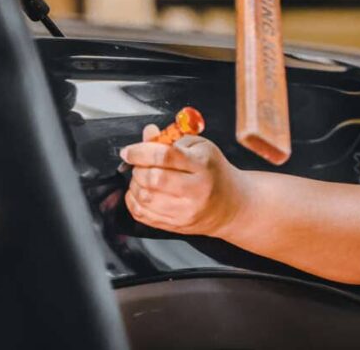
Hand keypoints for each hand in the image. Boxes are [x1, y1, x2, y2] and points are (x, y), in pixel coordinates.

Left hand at [120, 125, 247, 235]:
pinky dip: (133, 200)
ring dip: (135, 184)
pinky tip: (142, 191)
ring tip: (143, 176)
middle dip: (138, 168)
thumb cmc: (214, 172)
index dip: (141, 152)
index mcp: (202, 166)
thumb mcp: (200, 147)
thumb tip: (149, 133)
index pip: (165, 156)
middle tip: (140, 163)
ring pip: (144, 197)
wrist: (230, 204)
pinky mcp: (175, 225)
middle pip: (153, 179)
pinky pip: (142, 214)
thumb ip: (172, 139)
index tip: (129, 151)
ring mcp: (184, 211)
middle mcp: (195, 191)